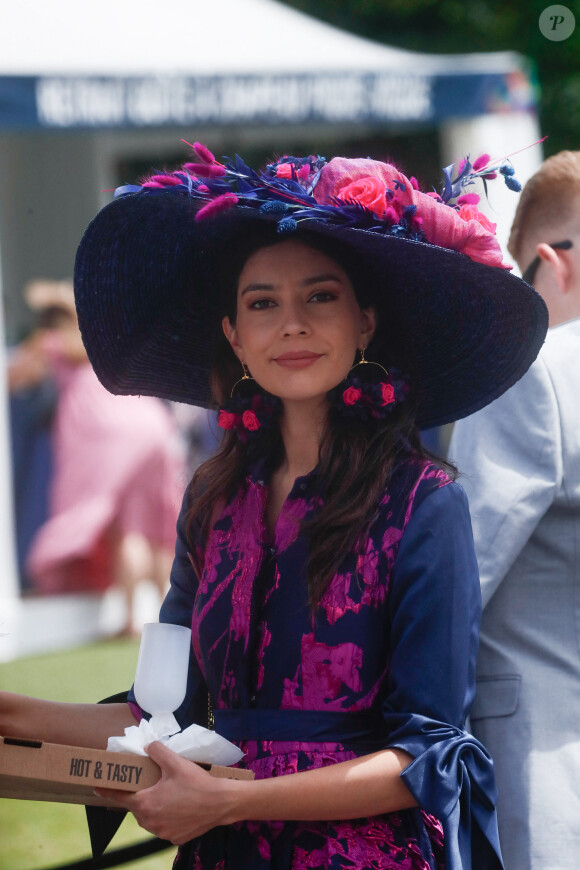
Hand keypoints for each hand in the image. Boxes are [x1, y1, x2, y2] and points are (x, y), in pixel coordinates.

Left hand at [94, 741, 239, 843]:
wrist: (221, 803)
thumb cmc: (197, 783)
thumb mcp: (175, 762)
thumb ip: (157, 751)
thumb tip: (147, 746)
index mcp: (146, 804)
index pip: (119, 797)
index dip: (107, 791)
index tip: (96, 787)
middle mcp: (150, 822)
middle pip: (137, 807)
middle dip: (140, 795)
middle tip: (150, 783)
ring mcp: (162, 833)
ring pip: (149, 818)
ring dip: (153, 807)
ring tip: (167, 794)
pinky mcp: (174, 838)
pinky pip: (163, 826)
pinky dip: (166, 817)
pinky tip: (178, 806)